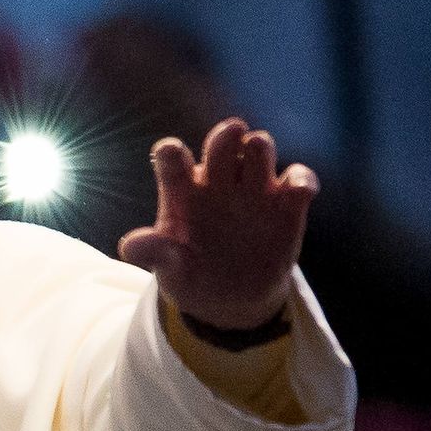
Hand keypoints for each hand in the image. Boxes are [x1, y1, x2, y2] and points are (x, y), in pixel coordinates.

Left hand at [119, 118, 315, 329]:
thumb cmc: (191, 275)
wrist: (232, 299)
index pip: (173, 161)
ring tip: (257, 149)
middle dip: (225, 136)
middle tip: (231, 132)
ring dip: (260, 147)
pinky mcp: (285, 203)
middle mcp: (218, 181)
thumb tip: (128, 247)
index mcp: (182, 191)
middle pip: (221, 145)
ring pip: (258, 151)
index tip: (173, 152)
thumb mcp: (168, 269)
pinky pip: (297, 180)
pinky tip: (300, 188)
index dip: (172, 154)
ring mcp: (253, 188)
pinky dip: (302, 179)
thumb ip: (153, 253)